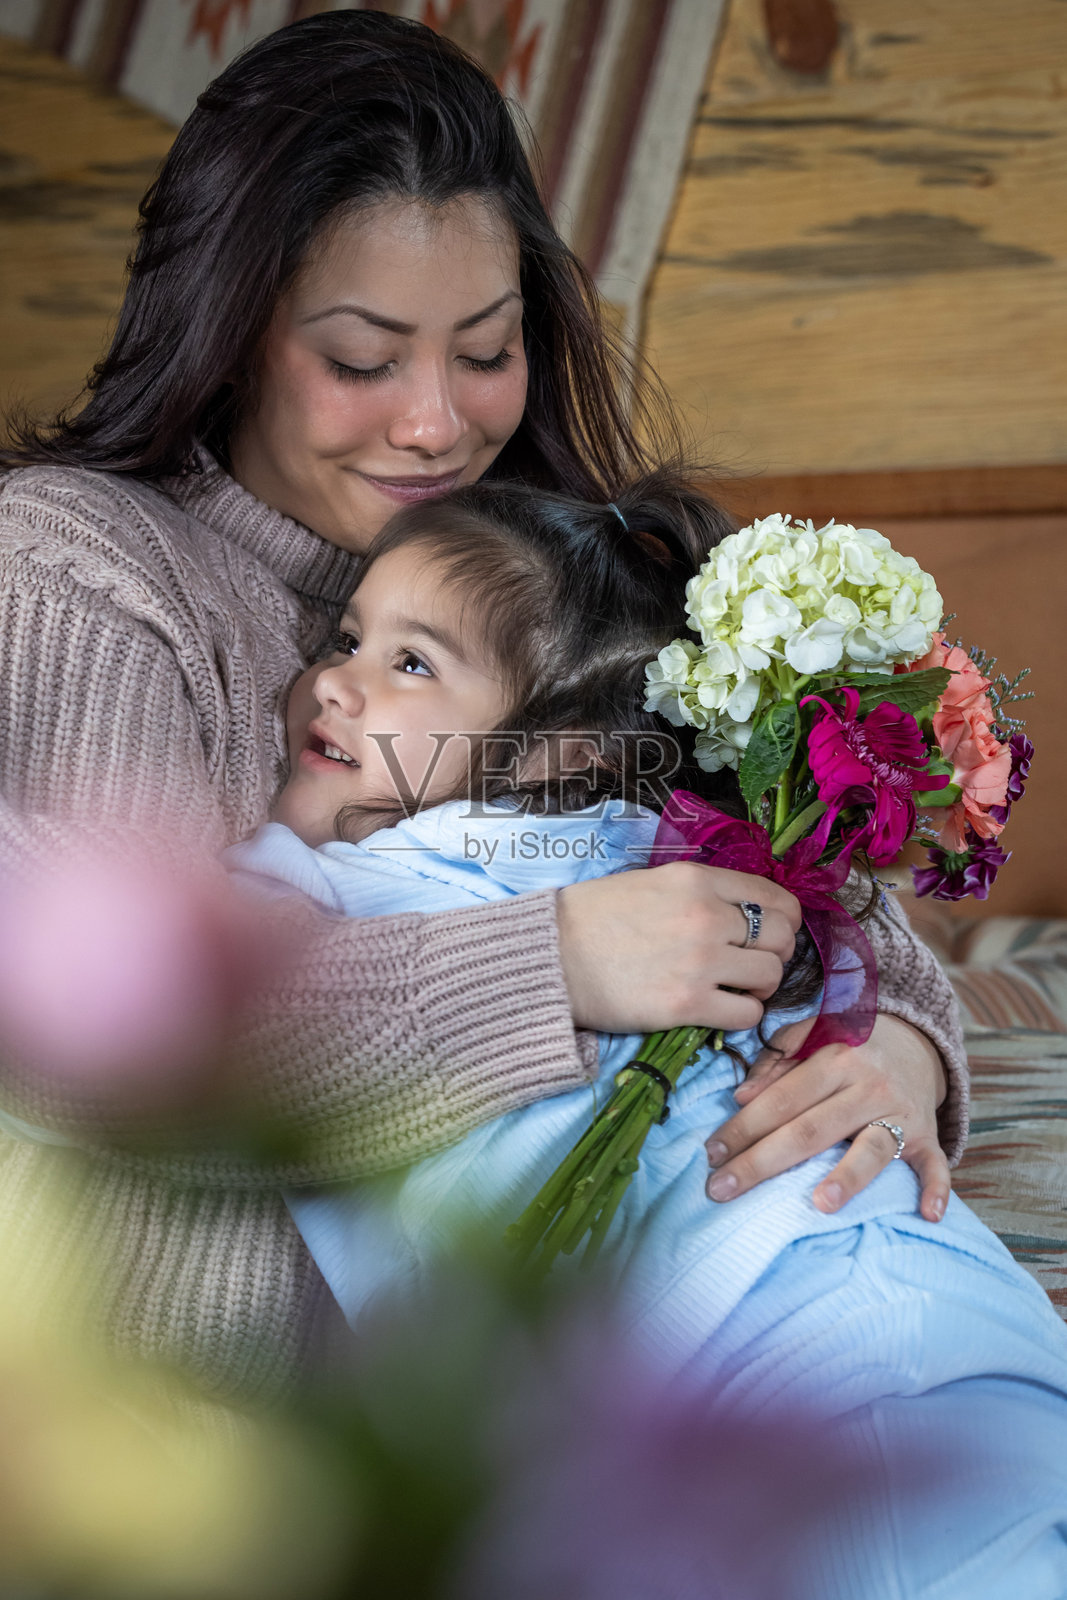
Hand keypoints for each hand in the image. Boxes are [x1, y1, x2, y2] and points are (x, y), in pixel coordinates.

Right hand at [556, 862, 801, 1034]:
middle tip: (751, 965)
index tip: (773, 934)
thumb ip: (701, 893)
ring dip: (759, 987)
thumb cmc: (594, 918)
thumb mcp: (653, 883)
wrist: (551, 956)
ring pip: (771, 977)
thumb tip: (744, 913)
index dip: (784, 920)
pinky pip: (748, 1015)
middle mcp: (706, 916)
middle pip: (781, 938)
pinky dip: (741, 1015)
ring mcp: (699, 962)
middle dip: (774, 954)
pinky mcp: (687, 1006)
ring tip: (734, 989)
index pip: (775, 898)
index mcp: (697, 880)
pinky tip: (719, 1009)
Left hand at [704, 1013, 950, 1222]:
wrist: (916, 1041)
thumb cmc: (849, 1046)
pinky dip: (936, 1188)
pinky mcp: (928, 1135)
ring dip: (848, 1177)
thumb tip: (742, 1096)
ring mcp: (900, 1113)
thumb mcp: (812, 1036)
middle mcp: (868, 1085)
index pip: (781, 1098)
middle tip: (723, 1188)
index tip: (711, 1154)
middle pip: (811, 1130)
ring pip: (871, 1149)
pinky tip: (927, 1214)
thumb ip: (776, 1060)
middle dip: (763, 1161)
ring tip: (821, 1204)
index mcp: (835, 1056)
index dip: (743, 1127)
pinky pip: (935, 1164)